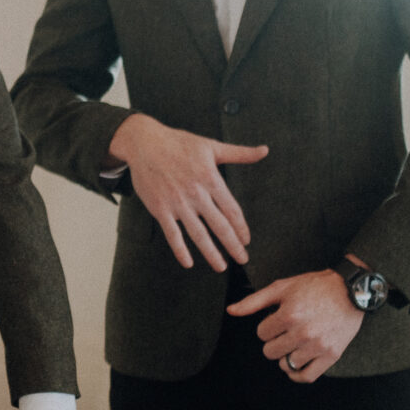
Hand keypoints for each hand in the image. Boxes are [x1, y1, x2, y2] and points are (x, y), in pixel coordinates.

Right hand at [109, 112, 268, 271]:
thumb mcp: (211, 146)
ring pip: (198, 234)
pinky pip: (172, 234)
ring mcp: (177, 203)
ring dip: (211, 253)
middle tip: (243, 259)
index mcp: (211, 179)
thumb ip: (240, 153)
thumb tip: (265, 150)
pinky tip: (188, 263)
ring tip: (221, 266)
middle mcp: (196, 194)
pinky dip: (180, 250)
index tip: (246, 240)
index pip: (232, 210)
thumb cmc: (179, 143)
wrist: (144, 143)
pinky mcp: (160, 208)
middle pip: (219, 225)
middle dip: (233, 245)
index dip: (241, 228)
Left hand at [228, 267, 364, 382]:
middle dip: (274, 342)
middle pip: (271, 352)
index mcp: (289, 315)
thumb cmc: (314, 287)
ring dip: (286, 356)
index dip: (267, 327)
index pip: (261, 334)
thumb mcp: (282, 288)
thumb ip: (254, 301)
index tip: (277, 321)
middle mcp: (303, 332)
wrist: (350, 291)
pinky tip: (296, 365)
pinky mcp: (331, 355)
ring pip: (287, 365)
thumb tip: (231, 311)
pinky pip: (307, 376)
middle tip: (285, 333)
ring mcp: (318, 346)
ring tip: (293, 344)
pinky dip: (297, 375)